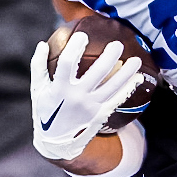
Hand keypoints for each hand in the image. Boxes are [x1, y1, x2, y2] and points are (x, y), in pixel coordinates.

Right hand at [31, 31, 143, 161]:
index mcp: (59, 89)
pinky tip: (138, 78)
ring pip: (113, 86)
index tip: (82, 35)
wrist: (57, 141)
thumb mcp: (37, 90)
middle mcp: (77, 97)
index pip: (67, 63)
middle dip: (109, 56)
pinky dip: (129, 88)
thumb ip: (38, 66)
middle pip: (97, 73)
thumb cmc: (46, 110)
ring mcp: (91, 107)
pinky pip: (117, 99)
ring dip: (126, 73)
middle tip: (118, 44)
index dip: (75, 48)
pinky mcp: (100, 114)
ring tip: (136, 60)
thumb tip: (42, 43)